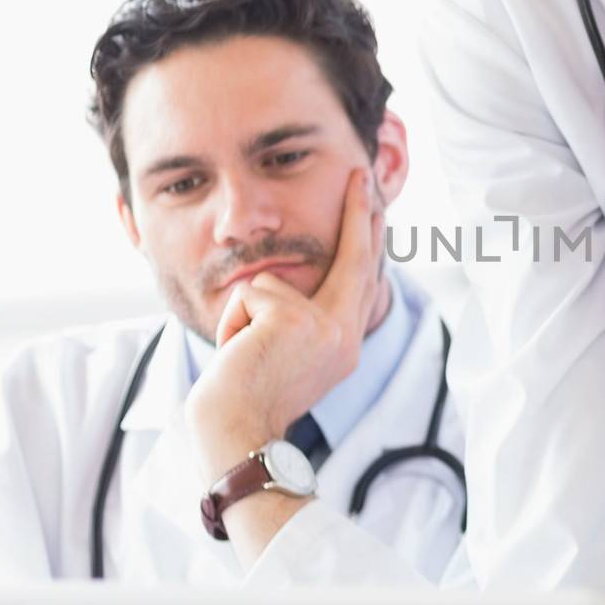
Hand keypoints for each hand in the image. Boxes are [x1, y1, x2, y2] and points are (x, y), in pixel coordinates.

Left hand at [184, 167, 383, 485]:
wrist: (235, 433)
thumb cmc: (246, 403)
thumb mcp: (283, 359)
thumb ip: (296, 321)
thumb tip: (276, 283)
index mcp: (344, 345)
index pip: (360, 280)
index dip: (367, 239)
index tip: (373, 206)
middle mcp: (343, 334)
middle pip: (354, 258)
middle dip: (357, 211)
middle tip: (360, 171)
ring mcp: (322, 325)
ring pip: (270, 283)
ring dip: (244, 316)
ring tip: (243, 356)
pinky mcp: (291, 317)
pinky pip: (247, 295)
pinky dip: (231, 323)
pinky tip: (237, 354)